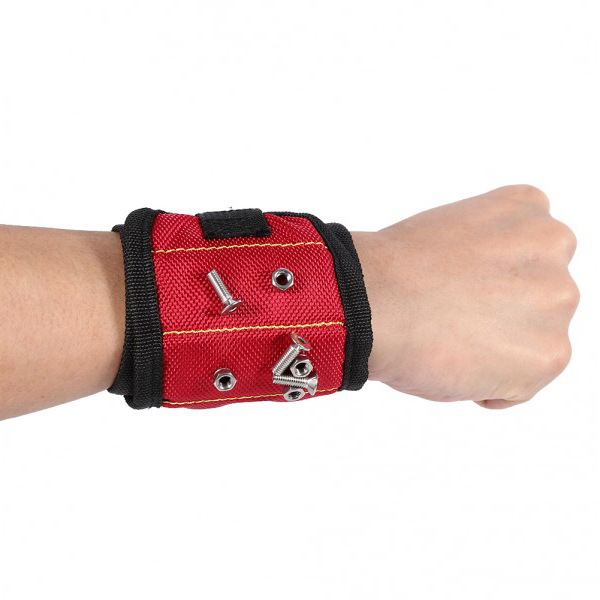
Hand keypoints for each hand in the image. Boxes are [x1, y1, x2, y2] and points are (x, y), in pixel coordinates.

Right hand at [352, 185, 578, 408]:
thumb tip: (494, 289)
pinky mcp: (550, 353)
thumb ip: (492, 248)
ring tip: (452, 339)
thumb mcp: (452, 229)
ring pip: (535, 340)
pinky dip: (491, 387)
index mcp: (528, 209)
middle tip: (453, 317)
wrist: (373, 303)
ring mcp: (557, 300)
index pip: (531, 256)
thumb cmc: (393, 271)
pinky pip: (524, 384)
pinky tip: (457, 364)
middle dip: (503, 314)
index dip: (492, 280)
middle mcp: (554, 247)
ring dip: (500, 350)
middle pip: (539, 297)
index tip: (461, 288)